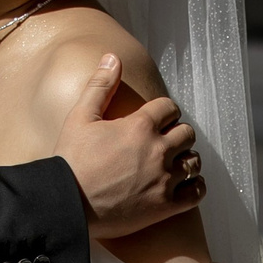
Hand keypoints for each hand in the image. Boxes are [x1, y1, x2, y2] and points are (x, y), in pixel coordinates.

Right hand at [54, 54, 202, 238]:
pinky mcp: (165, 205)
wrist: (65, 204)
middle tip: (164, 141)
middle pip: (187, 133)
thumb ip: (100, 85)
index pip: (169, 107)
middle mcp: (158, 150)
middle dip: (176, 133)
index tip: (157, 119)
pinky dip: (195, 186)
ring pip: (194, 161)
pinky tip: (184, 184)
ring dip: (185, 159)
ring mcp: (164, 179)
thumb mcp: (80, 118)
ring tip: (173, 163)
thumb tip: (113, 57)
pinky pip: (197, 192)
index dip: (164, 111)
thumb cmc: (70, 161)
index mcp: (140, 126)